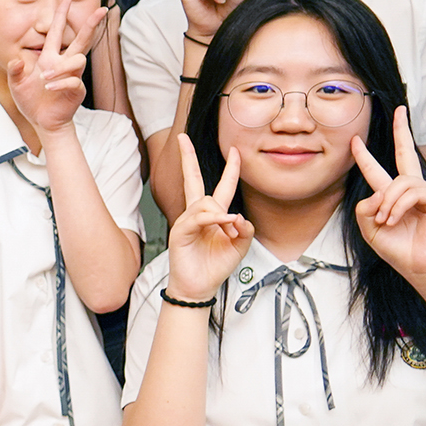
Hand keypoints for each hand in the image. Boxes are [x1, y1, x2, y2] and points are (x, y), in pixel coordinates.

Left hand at [8, 0, 103, 135]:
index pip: (57, 32)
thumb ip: (14, 71)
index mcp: (49, 58)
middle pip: (82, 40)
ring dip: (62, 66)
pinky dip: (61, 83)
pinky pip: (74, 82)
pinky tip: (49, 87)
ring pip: (78, 60)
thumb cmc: (30, 100)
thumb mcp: (16, 83)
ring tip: (45, 76)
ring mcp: (72, 77)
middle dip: (91, 25)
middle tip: (101, 10)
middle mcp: (63, 64)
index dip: (61, 16)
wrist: (41, 121)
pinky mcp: (76, 91)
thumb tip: (17, 60)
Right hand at [166, 134, 253, 299]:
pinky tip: (224, 224)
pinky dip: (214, 219)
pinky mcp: (180, 232)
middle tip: (182, 138)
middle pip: (191, 179)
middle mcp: (197, 214)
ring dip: (223, 216)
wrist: (200, 286)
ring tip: (230, 233)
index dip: (230, 168)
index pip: (221, 186)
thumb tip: (239, 216)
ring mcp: (187, 221)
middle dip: (187, 157)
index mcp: (213, 215)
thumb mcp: (240, 246)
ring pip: (206, 202)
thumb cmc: (215, 266)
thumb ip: (245, 229)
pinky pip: (199, 218)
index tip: (235, 150)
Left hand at [354, 107, 425, 281]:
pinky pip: (412, 191)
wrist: (422, 268)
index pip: (378, 170)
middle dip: (402, 130)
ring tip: (386, 222)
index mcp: (393, 196)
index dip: (365, 156)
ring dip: (387, 204)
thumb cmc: (399, 250)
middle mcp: (412, 190)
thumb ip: (365, 207)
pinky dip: (398, 206)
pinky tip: (394, 220)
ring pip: (400, 182)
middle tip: (400, 110)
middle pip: (406, 153)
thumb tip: (376, 193)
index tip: (355, 140)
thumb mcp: (370, 228)